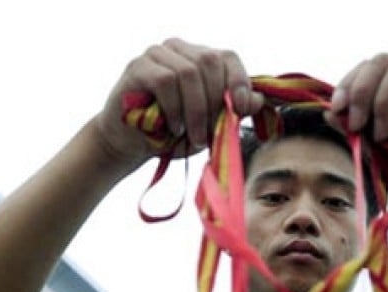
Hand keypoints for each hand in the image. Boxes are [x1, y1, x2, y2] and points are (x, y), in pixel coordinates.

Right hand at [94, 38, 264, 165]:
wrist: (130, 145)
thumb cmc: (172, 134)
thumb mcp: (209, 126)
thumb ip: (232, 112)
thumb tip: (258, 100)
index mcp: (199, 58)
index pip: (227, 57)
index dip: (239, 80)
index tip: (240, 109)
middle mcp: (179, 49)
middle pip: (210, 62)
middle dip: (215, 103)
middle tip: (210, 135)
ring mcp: (156, 54)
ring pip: (189, 72)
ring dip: (195, 111)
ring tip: (192, 136)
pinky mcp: (137, 67)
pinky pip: (165, 80)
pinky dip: (174, 108)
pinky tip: (173, 127)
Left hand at [325, 54, 387, 209]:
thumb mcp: (387, 154)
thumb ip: (361, 134)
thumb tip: (329, 114)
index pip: (369, 67)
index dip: (349, 84)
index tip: (337, 113)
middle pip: (381, 60)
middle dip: (360, 91)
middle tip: (357, 125)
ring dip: (382, 102)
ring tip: (385, 134)